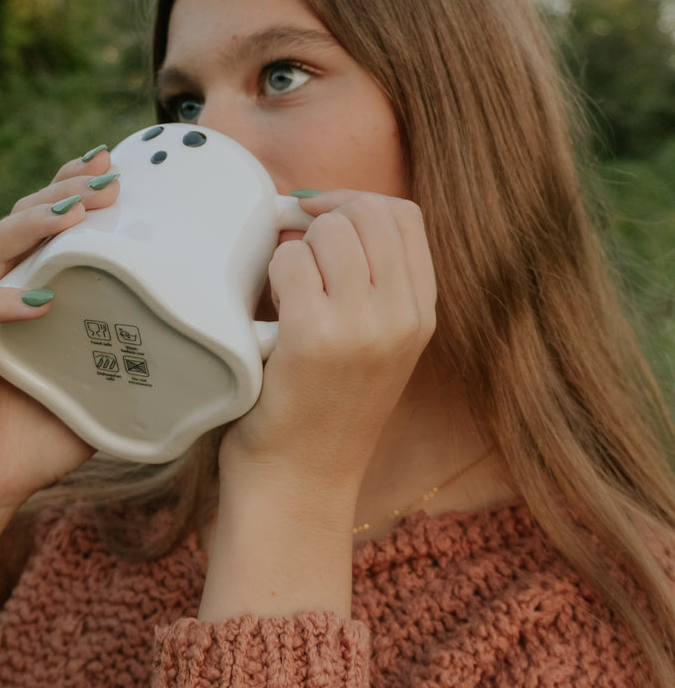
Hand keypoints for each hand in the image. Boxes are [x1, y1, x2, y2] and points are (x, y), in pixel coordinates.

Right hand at [0, 148, 121, 541]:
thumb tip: (230, 345)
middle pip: (18, 219)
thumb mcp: (113, 386)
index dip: (73, 182)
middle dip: (63, 192)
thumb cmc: (49, 431)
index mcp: (31, 286)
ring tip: (73, 216)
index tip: (113, 161)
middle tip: (108, 183)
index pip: (46, 218)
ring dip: (30, 227)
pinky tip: (34, 300)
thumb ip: (150, 358)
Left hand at [199, 190, 435, 621]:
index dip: (356, 201)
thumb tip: (326, 211)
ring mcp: (362, 326)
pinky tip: (266, 313)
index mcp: (421, 315)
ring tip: (282, 292)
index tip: (317, 216)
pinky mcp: (314, 337)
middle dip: (322, 215)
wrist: (297, 486)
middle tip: (293, 250)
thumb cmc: (320, 410)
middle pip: (368, 212)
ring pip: (329, 230)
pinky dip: (269, 274)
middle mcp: (402, 317)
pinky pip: (289, 262)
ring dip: (295, 246)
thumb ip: (371, 284)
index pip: (404, 216)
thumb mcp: (374, 345)